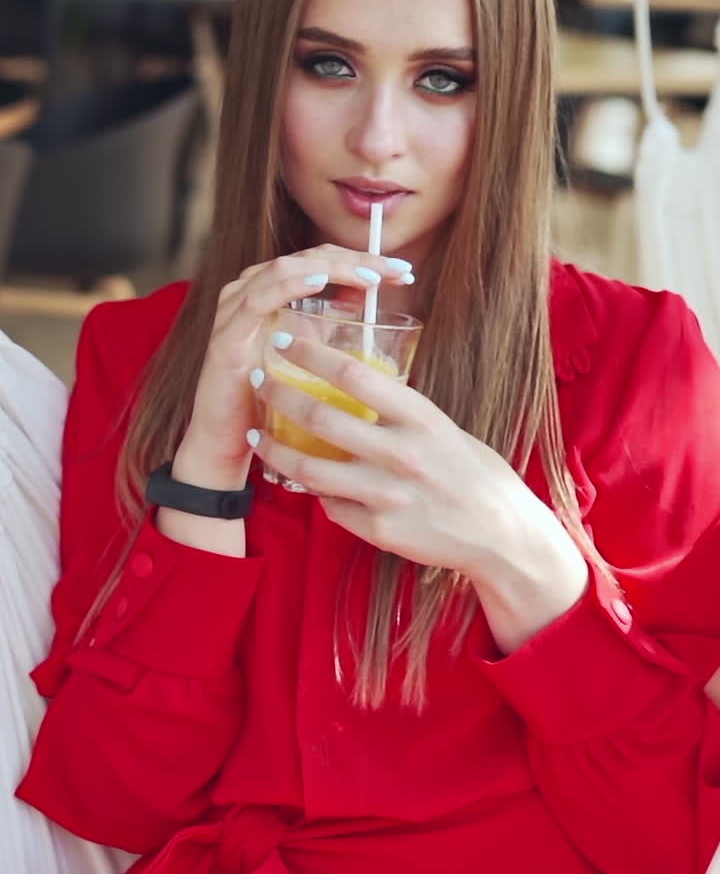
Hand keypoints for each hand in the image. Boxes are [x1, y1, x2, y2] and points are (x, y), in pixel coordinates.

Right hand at [173, 245, 413, 487]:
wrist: (227, 446)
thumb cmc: (268, 401)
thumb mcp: (308, 358)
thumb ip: (329, 330)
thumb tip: (371, 310)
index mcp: (271, 292)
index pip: (322, 259)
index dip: (362, 258)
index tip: (403, 272)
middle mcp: (250, 291)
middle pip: (309, 257)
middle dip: (357, 259)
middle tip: (397, 271)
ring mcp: (234, 310)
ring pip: (285, 268)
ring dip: (332, 268)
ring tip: (370, 275)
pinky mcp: (227, 337)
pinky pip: (258, 300)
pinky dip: (289, 286)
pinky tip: (319, 281)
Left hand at [249, 333, 588, 648]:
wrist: (503, 534)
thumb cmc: (473, 472)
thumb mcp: (442, 428)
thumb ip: (399, 411)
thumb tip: (354, 385)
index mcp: (421, 417)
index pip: (353, 374)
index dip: (311, 354)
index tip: (283, 339)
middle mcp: (402, 454)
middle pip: (322, 418)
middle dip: (281, 395)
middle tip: (260, 381)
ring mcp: (388, 495)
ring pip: (311, 470)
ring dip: (277, 449)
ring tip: (259, 435)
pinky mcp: (379, 530)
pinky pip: (331, 506)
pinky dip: (313, 492)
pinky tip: (300, 479)